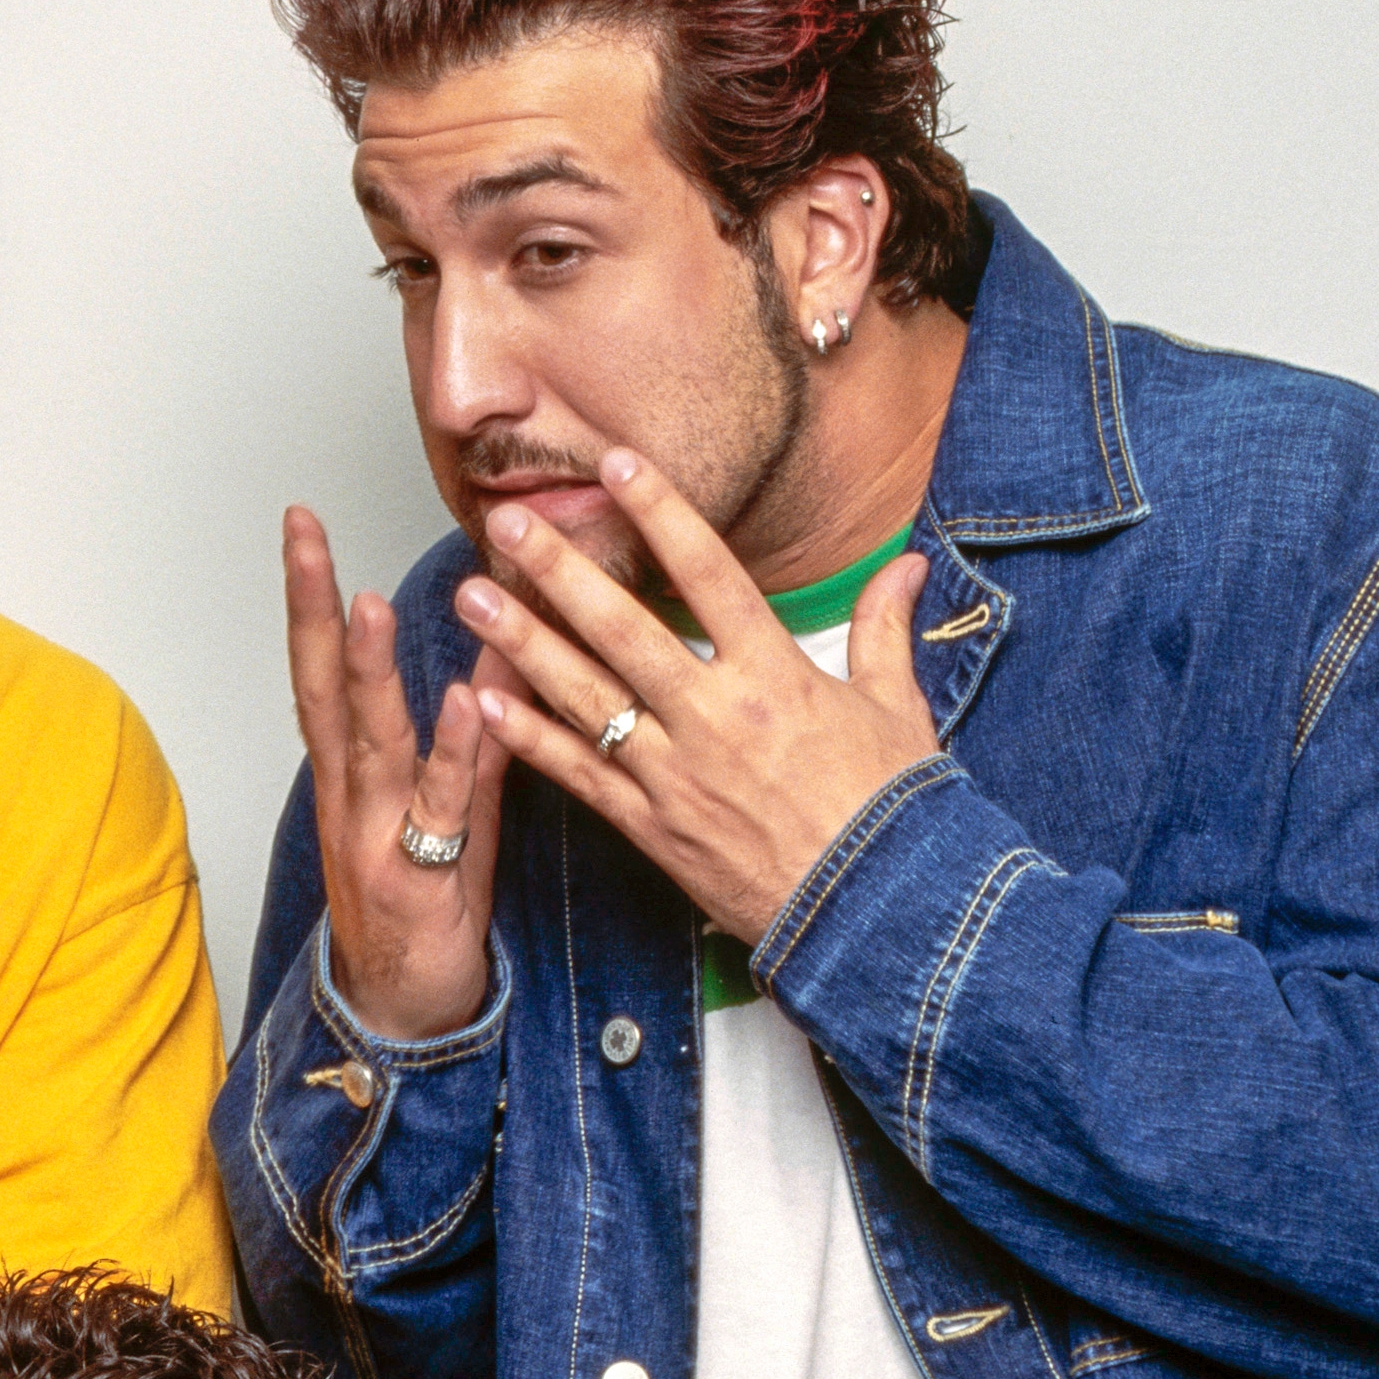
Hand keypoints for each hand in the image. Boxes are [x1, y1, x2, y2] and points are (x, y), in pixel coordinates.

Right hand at [283, 505, 504, 1041]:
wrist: (407, 1014)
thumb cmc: (428, 905)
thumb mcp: (456, 802)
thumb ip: (476, 723)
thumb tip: (500, 644)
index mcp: (353, 771)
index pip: (323, 667)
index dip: (311, 597)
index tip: (302, 528)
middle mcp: (352, 795)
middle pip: (322, 687)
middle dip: (310, 606)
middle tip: (301, 534)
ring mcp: (378, 836)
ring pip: (369, 742)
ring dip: (369, 671)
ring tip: (370, 602)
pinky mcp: (419, 879)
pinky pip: (442, 809)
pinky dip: (456, 752)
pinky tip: (472, 703)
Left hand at [454, 451, 937, 942]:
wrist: (876, 913)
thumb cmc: (892, 814)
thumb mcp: (901, 711)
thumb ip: (887, 630)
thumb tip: (907, 566)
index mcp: (777, 677)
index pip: (710, 575)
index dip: (662, 515)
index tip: (619, 466)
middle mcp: (715, 718)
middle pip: (623, 629)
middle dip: (560, 572)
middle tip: (508, 525)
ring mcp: (675, 775)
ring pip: (584, 696)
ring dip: (521, 643)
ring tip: (471, 597)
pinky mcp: (652, 829)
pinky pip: (579, 776)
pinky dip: (529, 740)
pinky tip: (482, 702)